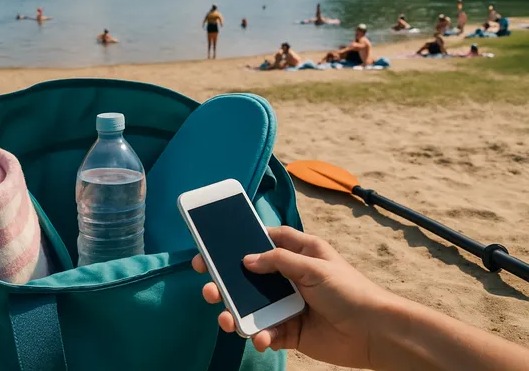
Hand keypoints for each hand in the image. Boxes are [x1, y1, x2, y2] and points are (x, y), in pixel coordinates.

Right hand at [192, 226, 396, 368]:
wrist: (374, 333)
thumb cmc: (351, 291)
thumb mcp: (315, 266)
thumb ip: (279, 261)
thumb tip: (246, 260)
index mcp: (296, 254)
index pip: (261, 243)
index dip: (237, 244)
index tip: (209, 249)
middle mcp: (287, 278)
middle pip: (247, 277)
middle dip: (225, 283)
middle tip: (208, 288)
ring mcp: (286, 305)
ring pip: (250, 307)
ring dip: (235, 313)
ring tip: (227, 320)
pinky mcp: (289, 331)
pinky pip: (265, 332)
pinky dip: (259, 336)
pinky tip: (261, 338)